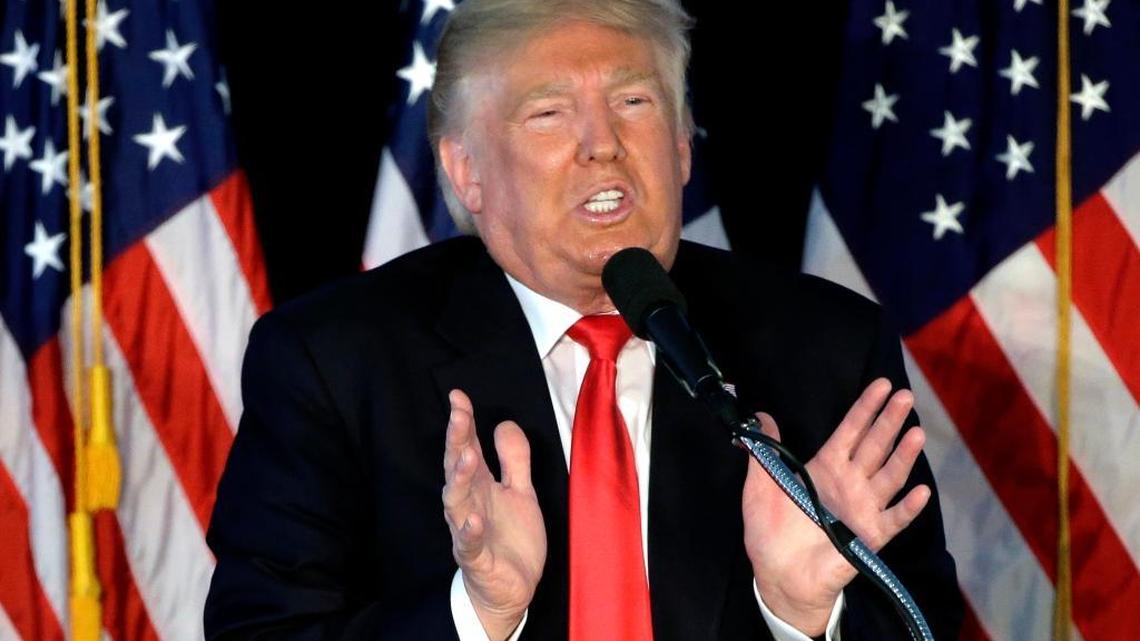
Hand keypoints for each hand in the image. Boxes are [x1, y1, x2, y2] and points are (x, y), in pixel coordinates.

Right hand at [442, 389, 546, 640]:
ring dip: (460, 480)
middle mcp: (469, 503)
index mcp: (480, 485)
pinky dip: (470, 531)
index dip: (464, 422)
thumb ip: (514, 458)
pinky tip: (474, 518)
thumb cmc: (510, 538)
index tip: (458, 396)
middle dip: (457, 441)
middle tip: (458, 415)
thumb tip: (504, 422)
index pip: (468, 447)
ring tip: (467, 458)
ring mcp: (469, 530)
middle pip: (458, 467)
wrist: (510, 588)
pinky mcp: (477, 558)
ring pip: (457, 502)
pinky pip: (469, 544)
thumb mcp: (520, 491)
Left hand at [742, 378, 929, 635]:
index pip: (850, 431)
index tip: (882, 384)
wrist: (778, 575)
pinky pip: (894, 519)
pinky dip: (908, 507)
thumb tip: (760, 417)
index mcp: (825, 467)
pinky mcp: (870, 536)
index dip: (865, 408)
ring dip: (903, 456)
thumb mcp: (760, 487)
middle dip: (890, 421)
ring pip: (889, 476)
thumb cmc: (769, 531)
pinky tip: (922, 491)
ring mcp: (863, 508)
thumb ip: (763, 453)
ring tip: (916, 433)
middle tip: (906, 396)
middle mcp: (849, 483)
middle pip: (875, 446)